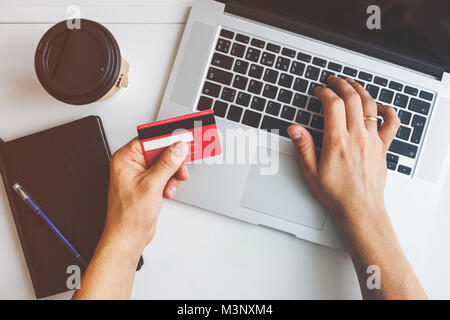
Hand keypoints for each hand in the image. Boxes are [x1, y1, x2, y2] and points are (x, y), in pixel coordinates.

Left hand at [73, 138, 188, 299]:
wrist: (128, 237)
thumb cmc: (128, 216)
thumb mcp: (151, 185)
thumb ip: (167, 164)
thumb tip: (178, 148)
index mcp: (125, 159)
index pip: (149, 139)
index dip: (167, 139)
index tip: (182, 139)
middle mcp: (131, 165)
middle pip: (160, 151)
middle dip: (172, 162)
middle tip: (180, 168)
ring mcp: (140, 174)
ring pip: (166, 163)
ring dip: (172, 174)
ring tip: (169, 187)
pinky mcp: (148, 184)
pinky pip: (165, 175)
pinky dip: (170, 182)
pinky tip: (167, 192)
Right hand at [288, 76, 399, 224]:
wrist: (360, 209)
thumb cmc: (336, 193)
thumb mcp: (311, 172)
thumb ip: (303, 147)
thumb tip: (294, 129)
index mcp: (337, 141)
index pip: (332, 105)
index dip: (325, 92)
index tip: (319, 91)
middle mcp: (357, 137)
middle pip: (352, 99)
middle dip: (341, 85)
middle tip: (333, 80)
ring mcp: (372, 140)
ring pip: (370, 105)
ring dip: (360, 90)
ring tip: (352, 84)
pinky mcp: (382, 147)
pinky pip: (391, 124)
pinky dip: (388, 111)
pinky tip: (382, 106)